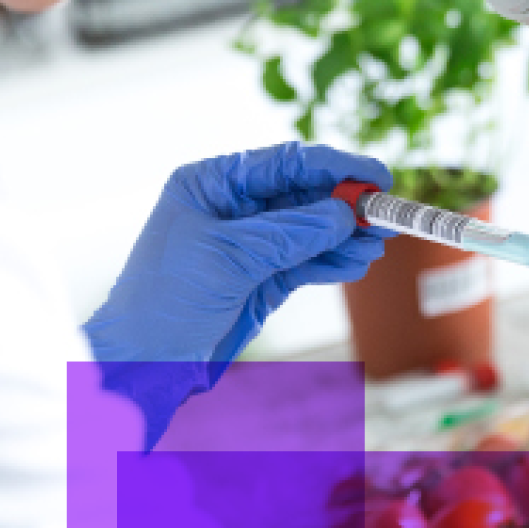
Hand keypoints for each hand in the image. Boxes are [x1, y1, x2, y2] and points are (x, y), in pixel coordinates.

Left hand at [84, 143, 391, 443]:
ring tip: (376, 244)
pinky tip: (356, 262)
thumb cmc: (164, 301)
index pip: (284, 163)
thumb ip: (289, 234)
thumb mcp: (229, 258)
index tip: (375, 175)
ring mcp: (250, 245)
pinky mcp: (262, 279)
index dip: (334, 167)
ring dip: (345, 237)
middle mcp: (233, 208)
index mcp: (212, 184)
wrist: (143, 363)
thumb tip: (343, 215)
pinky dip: (332, 262)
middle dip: (345, 205)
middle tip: (385, 214)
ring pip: (311, 231)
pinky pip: (307, 262)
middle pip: (304, 196)